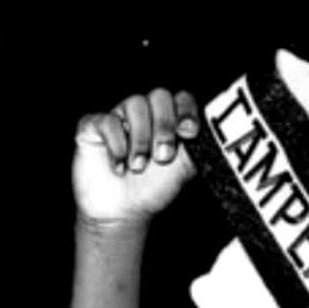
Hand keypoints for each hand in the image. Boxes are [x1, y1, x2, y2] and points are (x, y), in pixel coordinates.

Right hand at [73, 89, 200, 226]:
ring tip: (139, 166)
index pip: (182, 98)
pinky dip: (116, 145)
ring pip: (134, 104)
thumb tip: (216, 132)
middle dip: (164, 126)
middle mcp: (145, 113)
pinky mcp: (92, 126)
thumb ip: (198, 147)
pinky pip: (106, 120)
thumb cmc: (154, 187)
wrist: (123, 212)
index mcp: (170, 119)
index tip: (189, 132)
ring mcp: (119, 117)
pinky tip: (119, 167)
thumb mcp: (184, 168)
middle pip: (159, 95)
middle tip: (163, 156)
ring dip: (141, 138)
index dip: (187, 110)